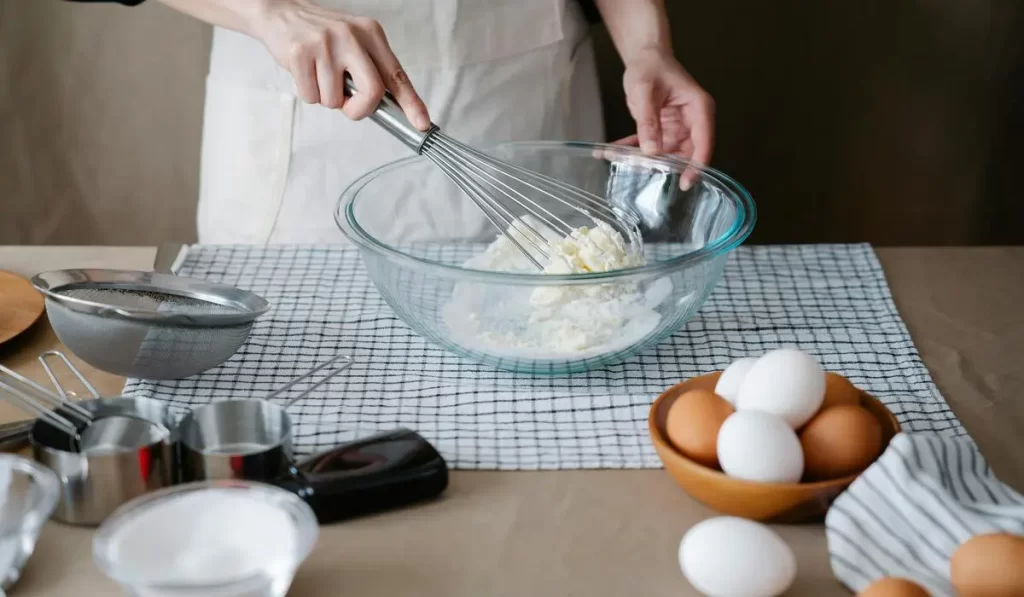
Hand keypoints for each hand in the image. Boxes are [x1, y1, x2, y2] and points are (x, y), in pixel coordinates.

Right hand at [251, 0, 429, 129]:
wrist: (281, 13)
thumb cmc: (322, 35)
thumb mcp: (355, 43)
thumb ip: (372, 70)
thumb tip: (390, 108)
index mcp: (371, 34)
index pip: (397, 75)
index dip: (411, 103)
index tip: (422, 123)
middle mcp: (351, 36)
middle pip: (372, 92)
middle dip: (360, 110)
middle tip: (349, 106)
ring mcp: (325, 44)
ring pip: (335, 100)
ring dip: (326, 98)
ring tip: (319, 75)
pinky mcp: (300, 53)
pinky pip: (311, 96)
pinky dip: (308, 93)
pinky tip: (305, 72)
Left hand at [615, 49, 714, 189]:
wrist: (643, 57)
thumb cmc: (650, 67)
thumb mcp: (646, 92)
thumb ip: (649, 121)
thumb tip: (652, 151)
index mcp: (699, 109)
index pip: (703, 142)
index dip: (696, 165)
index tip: (685, 183)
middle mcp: (692, 121)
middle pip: (685, 153)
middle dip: (665, 166)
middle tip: (641, 173)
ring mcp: (677, 127)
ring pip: (665, 153)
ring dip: (643, 159)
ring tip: (618, 159)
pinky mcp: (662, 130)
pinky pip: (649, 145)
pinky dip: (632, 150)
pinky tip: (611, 152)